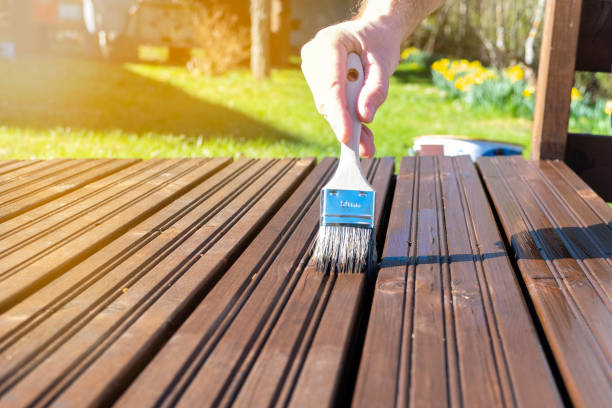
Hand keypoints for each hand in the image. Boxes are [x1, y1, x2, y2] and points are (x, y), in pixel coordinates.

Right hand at [301, 18, 401, 157]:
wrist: (372, 32)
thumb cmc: (379, 43)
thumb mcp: (385, 62)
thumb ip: (376, 89)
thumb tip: (365, 117)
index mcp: (330, 43)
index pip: (331, 85)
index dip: (338, 113)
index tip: (346, 137)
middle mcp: (314, 56)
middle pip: (326, 99)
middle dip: (344, 123)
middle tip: (366, 147)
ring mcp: (311, 69)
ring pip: (326, 106)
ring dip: (346, 125)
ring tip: (367, 143)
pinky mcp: (315, 82)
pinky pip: (328, 105)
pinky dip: (345, 120)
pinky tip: (360, 137)